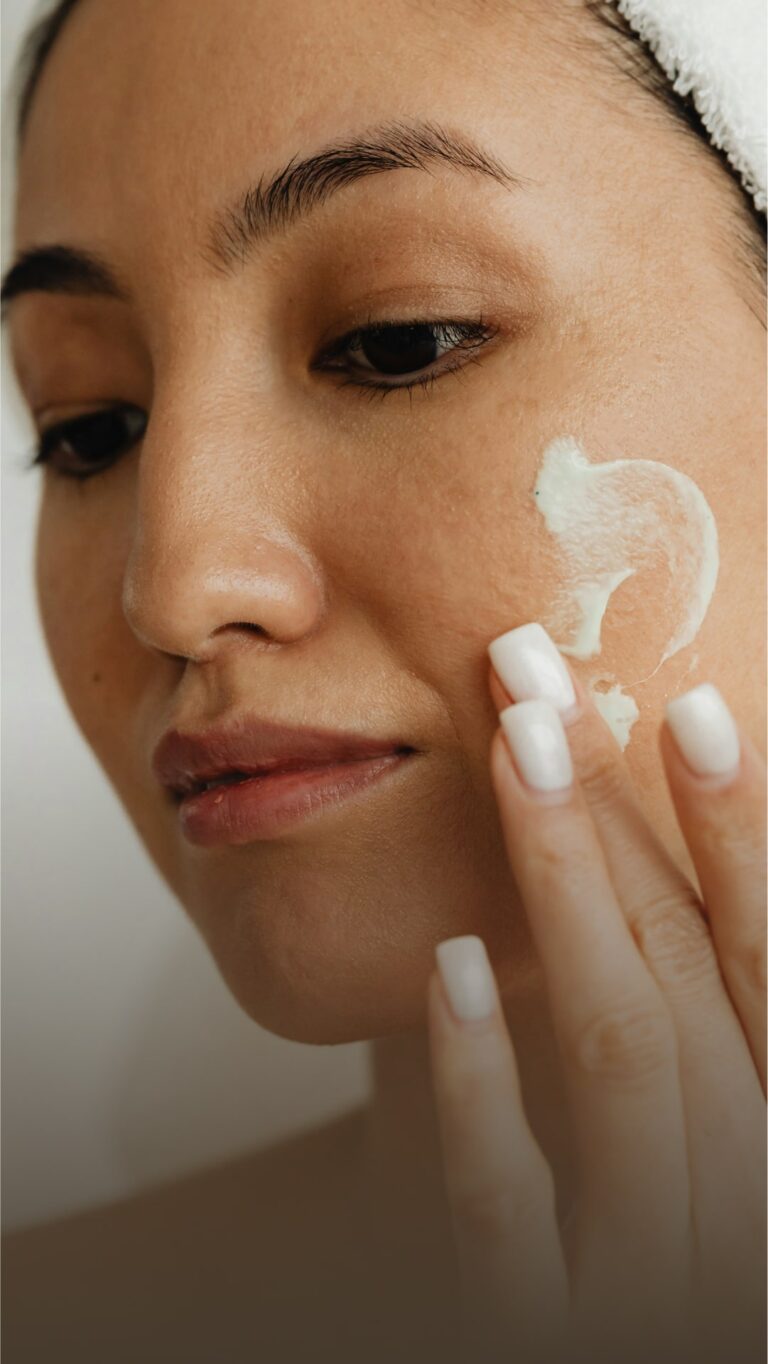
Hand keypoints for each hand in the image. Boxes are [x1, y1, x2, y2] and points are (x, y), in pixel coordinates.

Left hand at [426, 623, 765, 1363]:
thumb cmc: (691, 1258)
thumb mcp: (722, 1153)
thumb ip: (700, 1035)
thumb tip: (659, 875)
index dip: (746, 836)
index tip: (690, 709)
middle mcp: (748, 1211)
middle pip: (689, 982)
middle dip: (622, 817)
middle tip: (540, 679)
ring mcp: (655, 1286)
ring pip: (622, 1062)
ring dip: (567, 893)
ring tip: (513, 755)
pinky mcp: (549, 1344)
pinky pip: (510, 1217)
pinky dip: (482, 1090)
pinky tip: (446, 970)